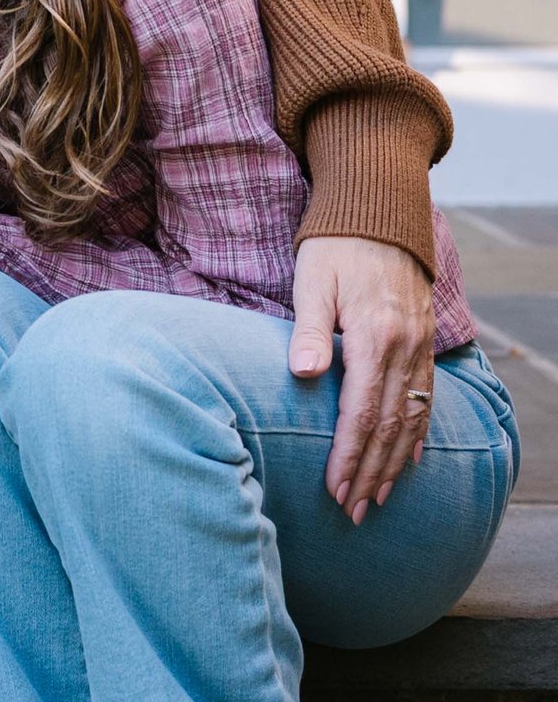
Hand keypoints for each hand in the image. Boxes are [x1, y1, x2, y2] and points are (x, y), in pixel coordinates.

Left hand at [289, 235, 436, 523]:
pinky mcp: (422, 345)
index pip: (362, 412)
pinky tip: (405, 460)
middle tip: (353, 512)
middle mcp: (405, 349)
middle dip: (370, 472)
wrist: (377, 215)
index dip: (349, 455)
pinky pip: (424, 400)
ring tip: (376, 499)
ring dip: (392, 463)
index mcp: (374, 337)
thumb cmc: (333, 248)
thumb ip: (309, 330)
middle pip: (388, 425)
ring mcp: (419, 348)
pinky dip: (415, 434)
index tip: (335, 489)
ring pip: (410, 418)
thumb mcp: (312, 281)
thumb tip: (304, 373)